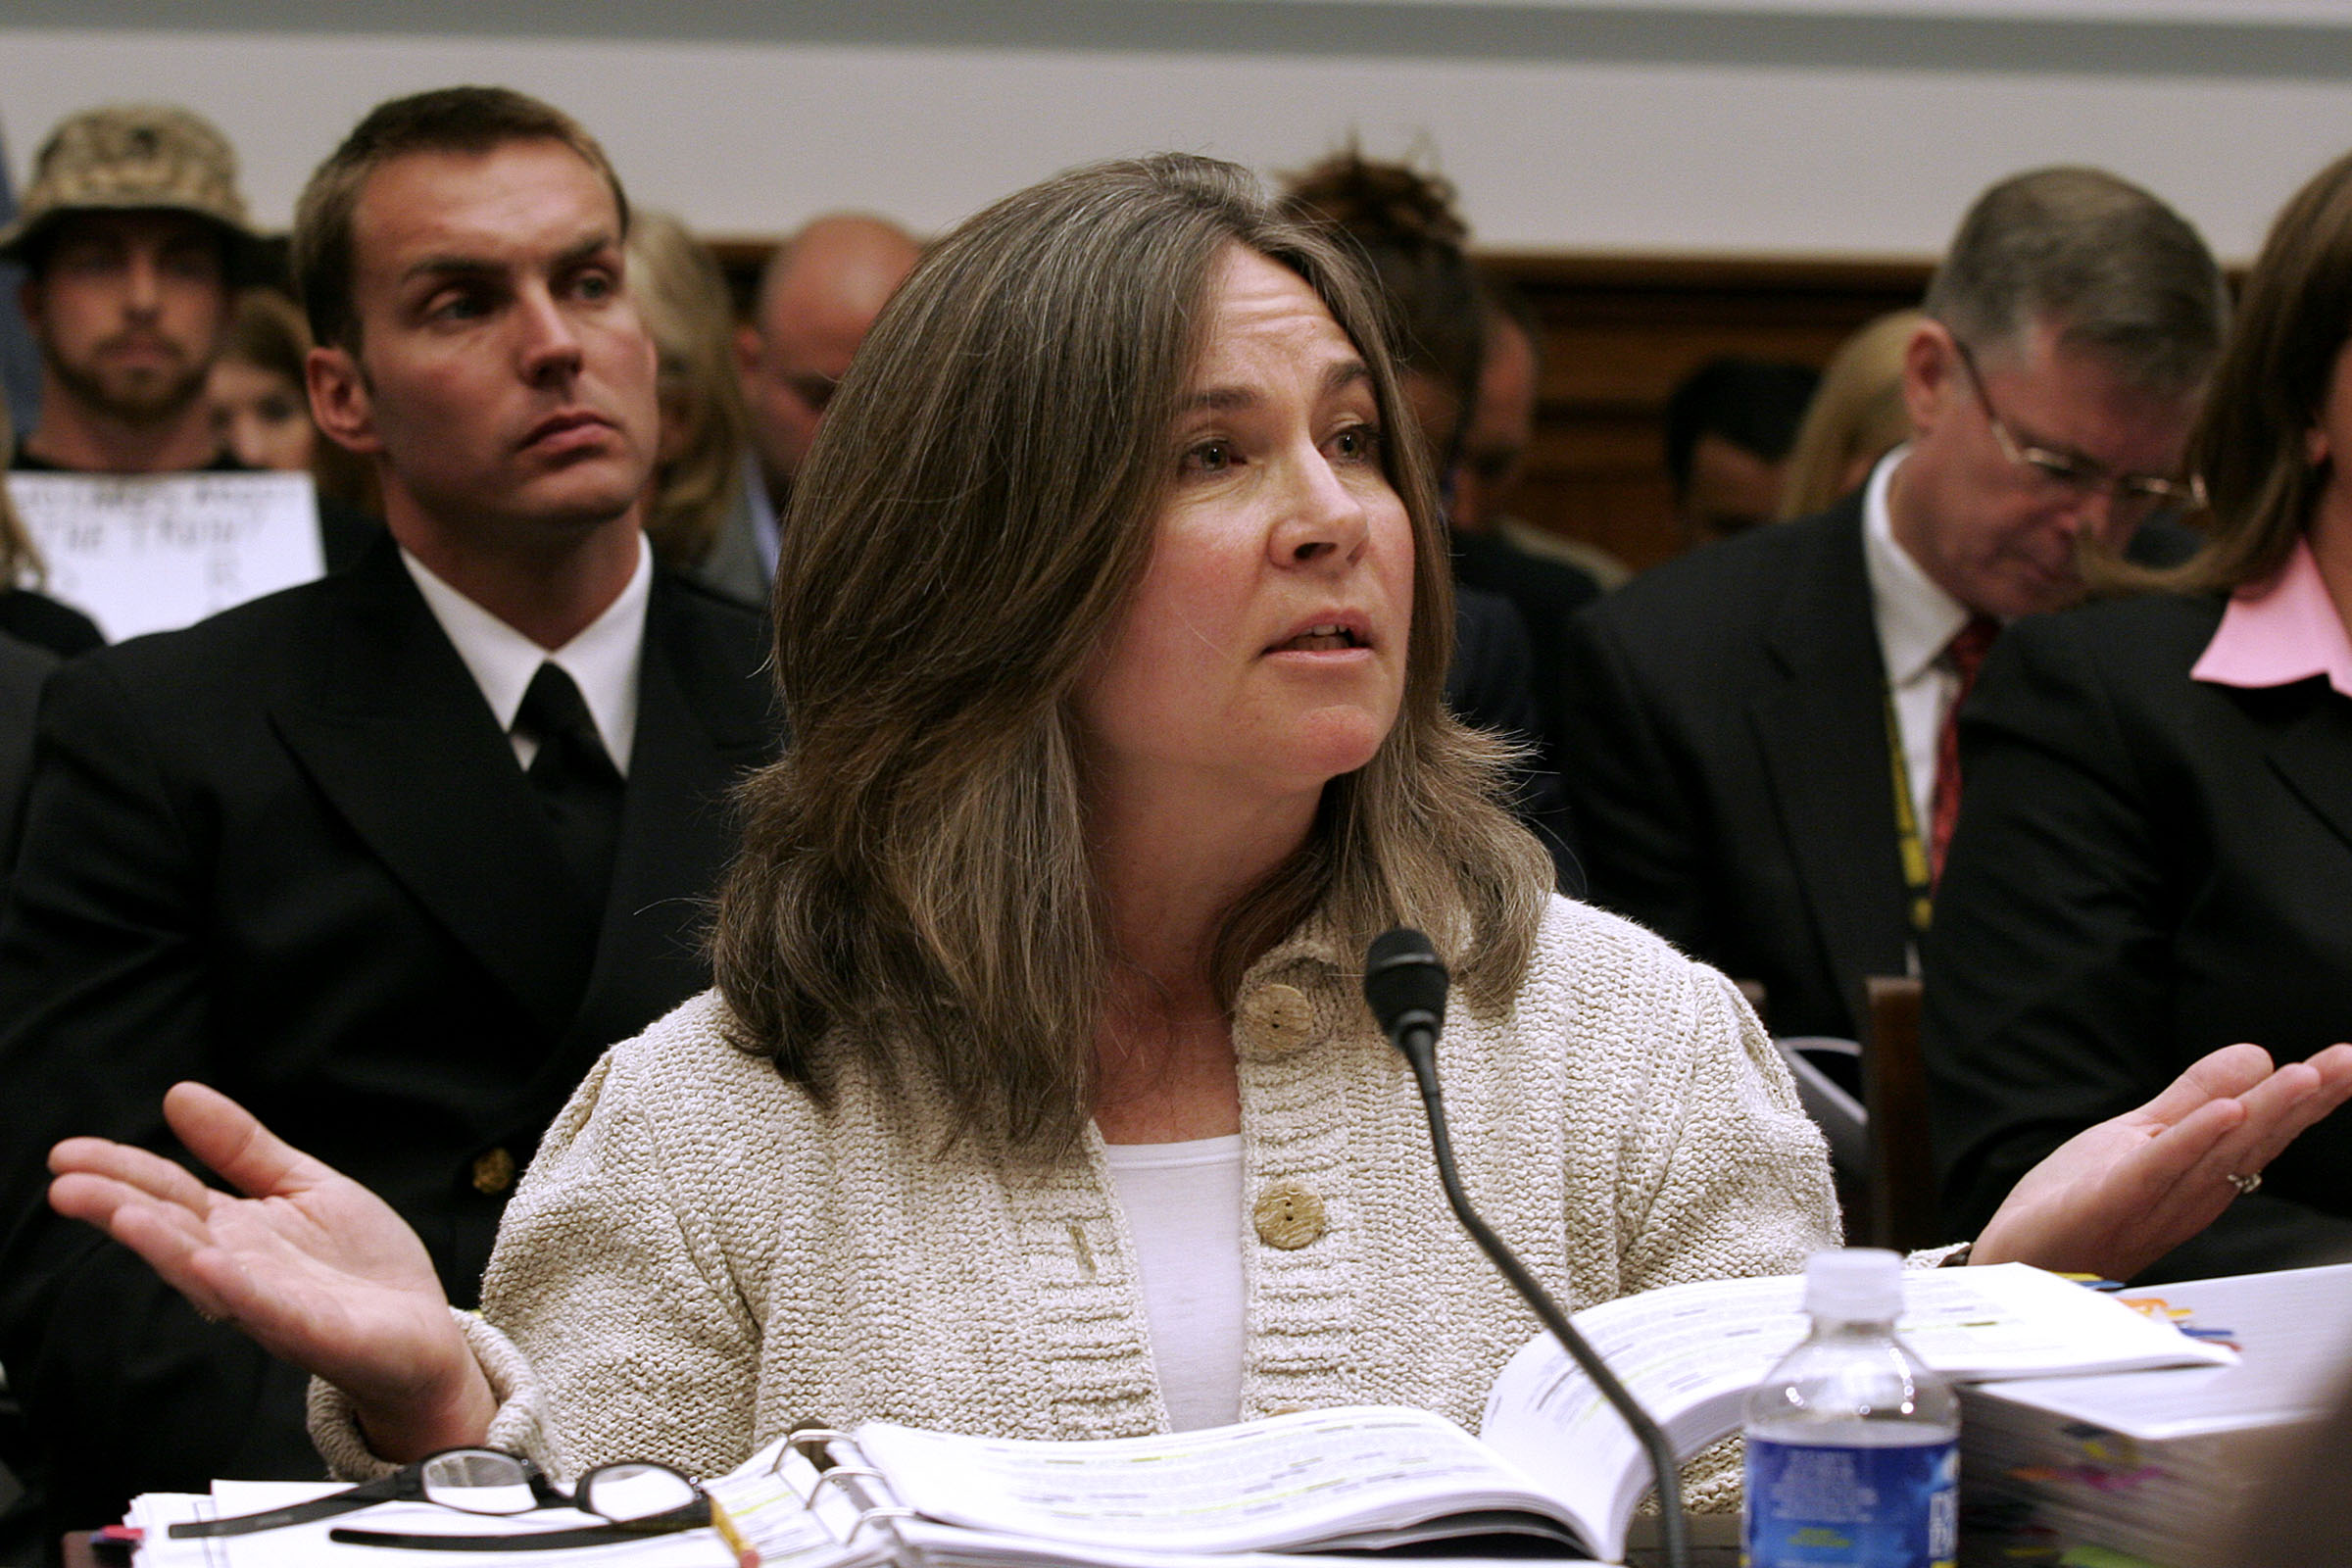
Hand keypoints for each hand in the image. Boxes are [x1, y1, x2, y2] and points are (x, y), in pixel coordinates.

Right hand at [47, 1081, 496, 1460]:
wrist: (422, 1331)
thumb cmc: (357, 1264)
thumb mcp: (304, 1185)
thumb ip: (244, 1147)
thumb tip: (178, 1093)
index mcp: (236, 1230)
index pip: (168, 1194)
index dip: (119, 1172)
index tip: (66, 1154)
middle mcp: (240, 1268)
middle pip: (173, 1231)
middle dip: (119, 1207)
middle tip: (66, 1184)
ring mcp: (273, 1302)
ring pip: (209, 1274)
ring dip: (166, 1246)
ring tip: (124, 1215)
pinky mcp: (315, 1331)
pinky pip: (271, 1309)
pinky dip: (240, 1289)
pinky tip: (212, 1264)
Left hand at [1973, 1042, 2351, 1278]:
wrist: (2022, 1260)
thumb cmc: (2081, 1203)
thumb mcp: (2142, 1136)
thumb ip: (2195, 1099)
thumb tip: (2256, 1054)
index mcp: (2203, 1174)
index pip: (2264, 1130)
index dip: (2309, 1098)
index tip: (2348, 1061)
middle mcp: (2192, 1191)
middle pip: (2256, 1140)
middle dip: (2305, 1101)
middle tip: (2347, 1063)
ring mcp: (2156, 1200)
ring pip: (2220, 1153)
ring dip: (2265, 1112)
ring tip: (2304, 1074)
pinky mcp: (2111, 1202)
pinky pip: (2159, 1168)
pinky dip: (2192, 1140)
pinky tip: (2226, 1113)